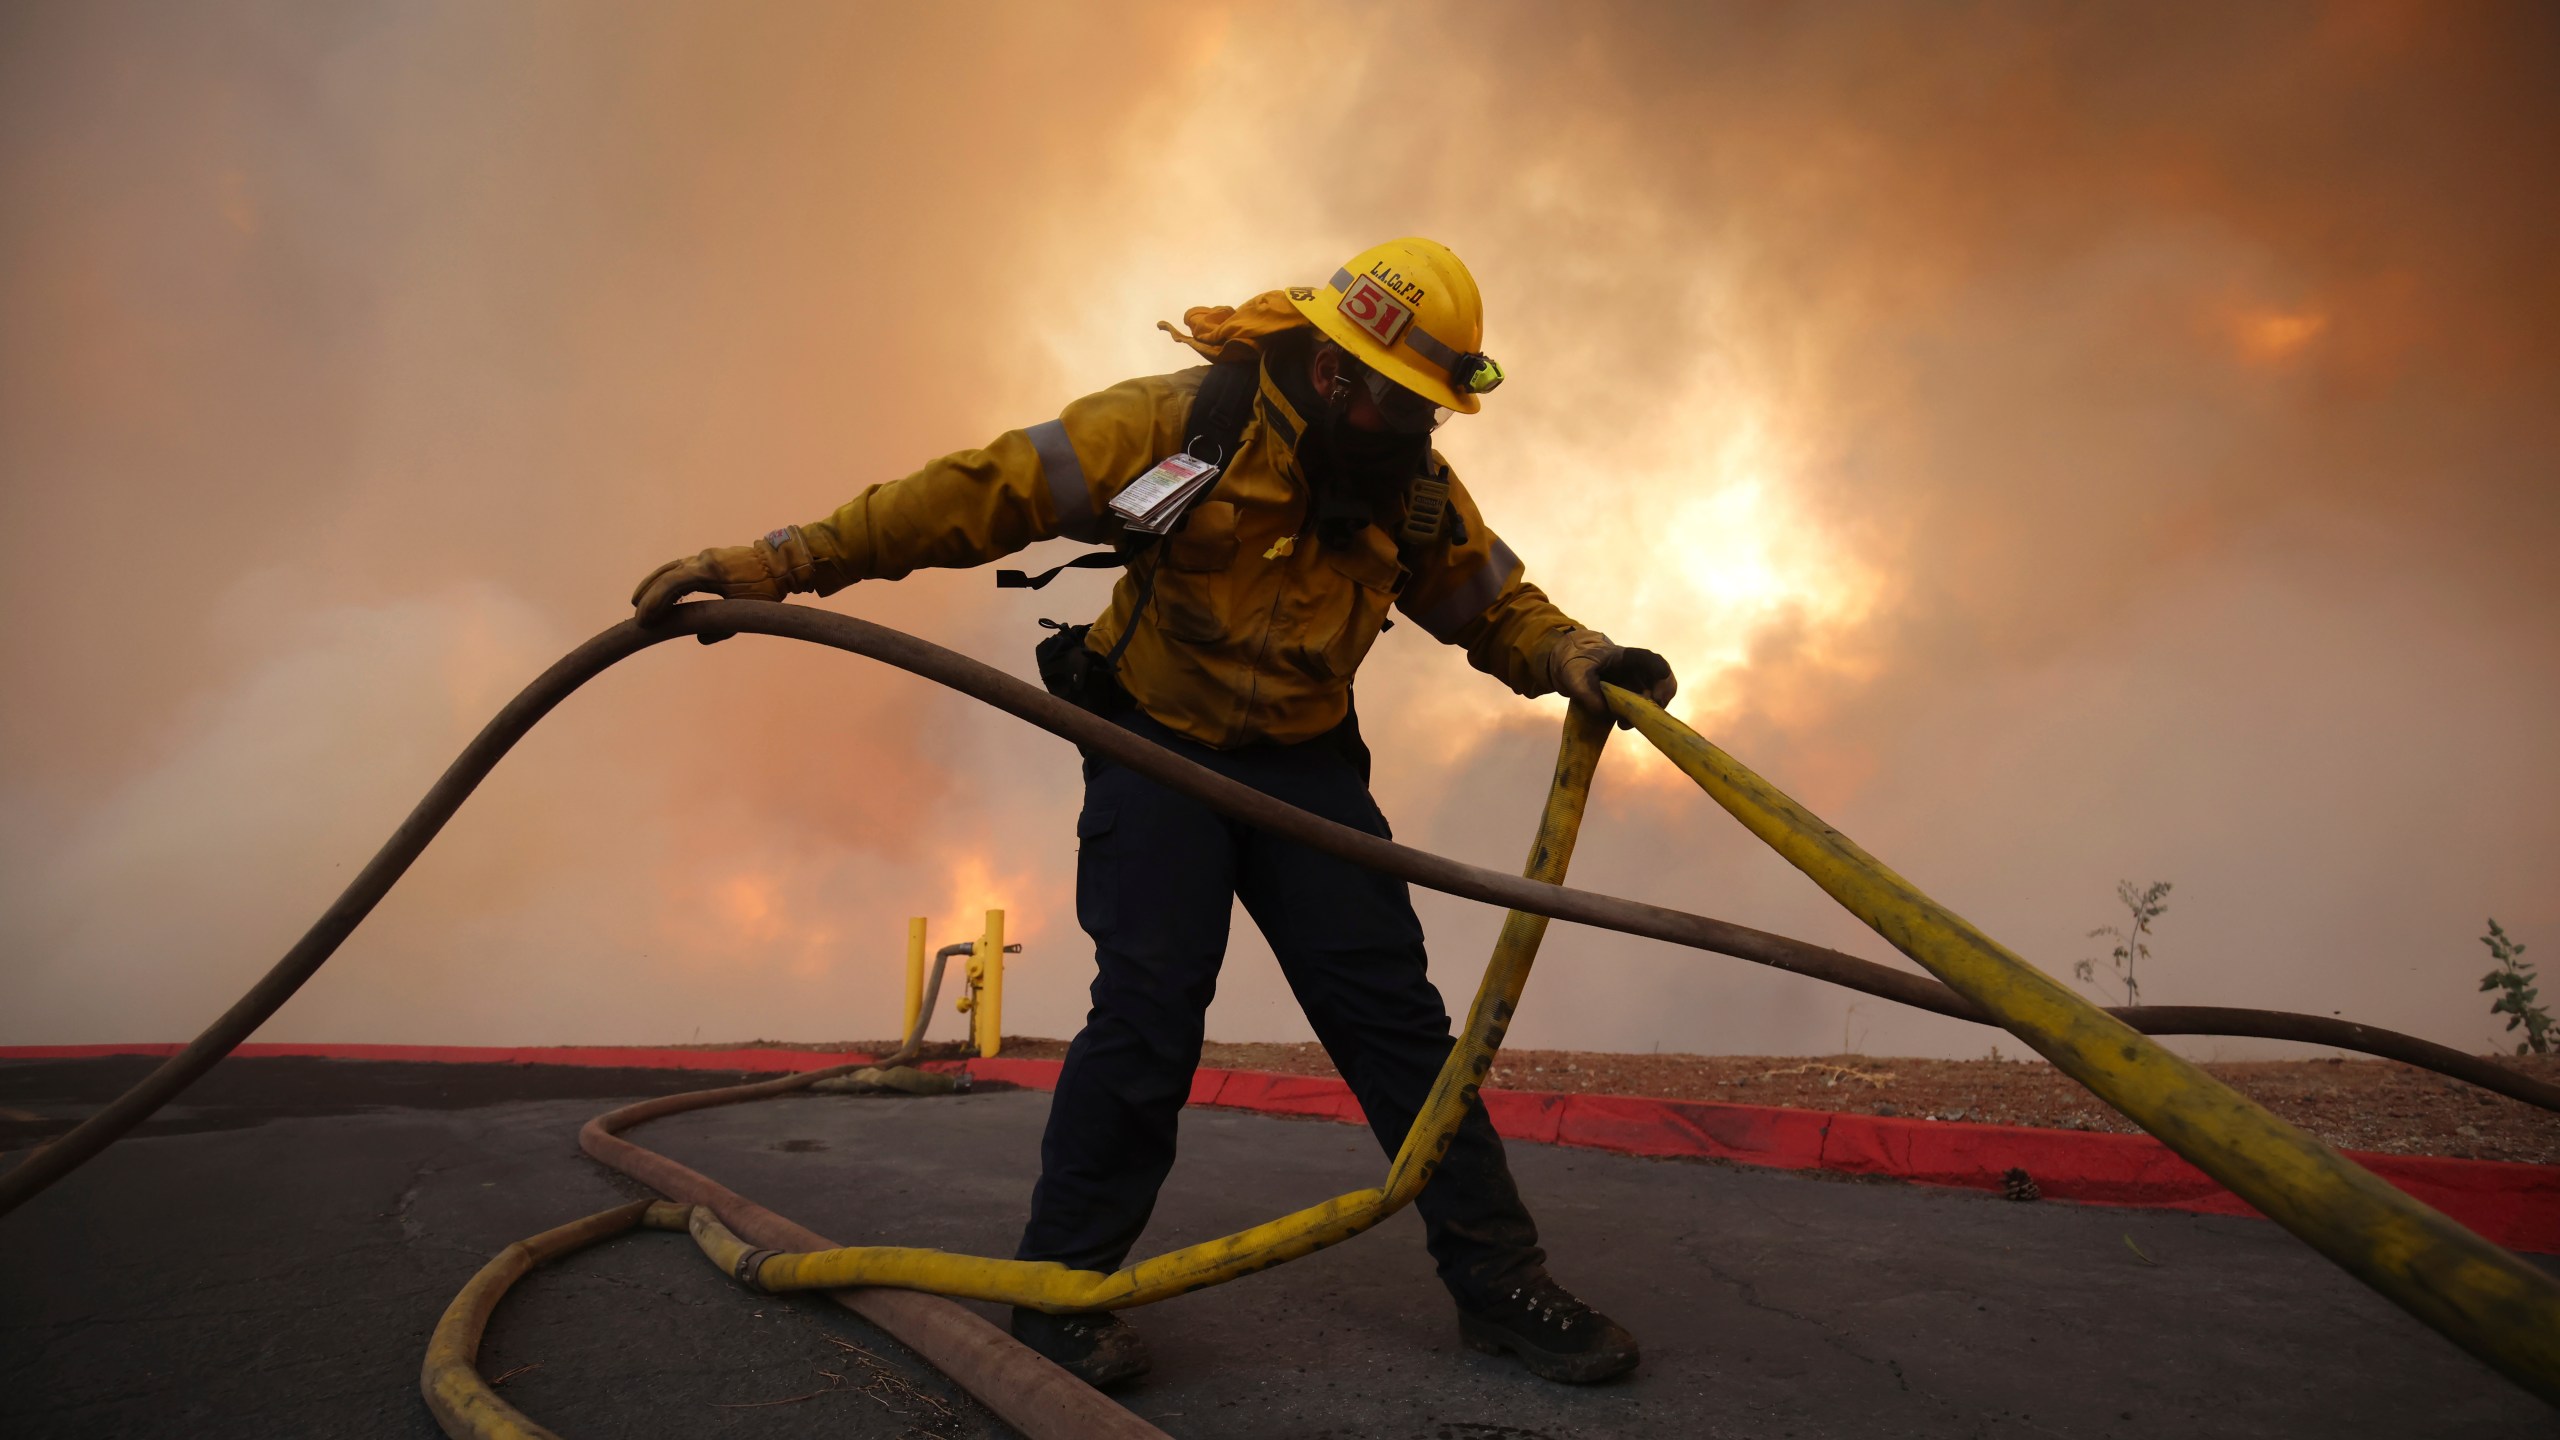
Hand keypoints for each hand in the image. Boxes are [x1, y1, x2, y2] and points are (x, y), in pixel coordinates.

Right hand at [630, 544, 787, 623]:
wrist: (783, 563)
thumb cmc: (767, 588)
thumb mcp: (745, 610)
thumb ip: (722, 625)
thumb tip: (699, 637)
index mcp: (710, 570)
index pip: (673, 584)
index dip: (655, 601)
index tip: (643, 619)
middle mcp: (703, 560)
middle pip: (667, 575)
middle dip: (649, 596)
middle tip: (637, 616)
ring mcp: (705, 557)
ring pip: (671, 569)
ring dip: (654, 585)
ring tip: (639, 603)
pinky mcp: (709, 560)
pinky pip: (681, 569)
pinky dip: (667, 581)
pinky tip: (661, 592)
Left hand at [1549, 630, 1677, 725]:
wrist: (1571, 669)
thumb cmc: (1576, 664)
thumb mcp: (1575, 675)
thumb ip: (1586, 692)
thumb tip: (1604, 711)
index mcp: (1626, 658)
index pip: (1649, 659)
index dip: (1659, 668)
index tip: (1661, 678)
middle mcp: (1638, 672)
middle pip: (1662, 681)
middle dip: (1660, 697)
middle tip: (1650, 709)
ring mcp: (1637, 687)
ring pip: (1656, 699)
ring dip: (1648, 712)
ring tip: (1625, 722)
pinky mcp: (1632, 701)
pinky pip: (1644, 710)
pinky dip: (1638, 719)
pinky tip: (1622, 723)